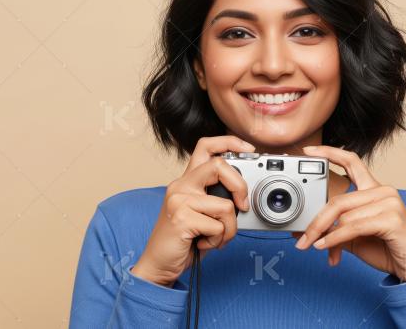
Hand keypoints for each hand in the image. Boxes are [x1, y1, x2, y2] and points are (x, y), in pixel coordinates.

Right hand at [131, 136, 253, 286]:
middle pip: (219, 165)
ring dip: (229, 229)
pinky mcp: (181, 218)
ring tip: (216, 238)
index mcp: (186, 181)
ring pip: (226, 206)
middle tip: (243, 206)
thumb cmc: (184, 240)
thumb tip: (245, 196)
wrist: (158, 264)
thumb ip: (216, 198)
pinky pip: (218, 227)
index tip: (248, 150)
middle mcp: (180, 185)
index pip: (205, 146)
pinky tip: (204, 244)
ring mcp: (179, 200)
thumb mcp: (201, 213)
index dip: (229, 142)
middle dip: (240, 187)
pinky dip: (219, 240)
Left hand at [293, 145, 405, 281]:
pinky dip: (334, 239)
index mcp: (374, 189)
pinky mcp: (392, 219)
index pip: (351, 161)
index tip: (308, 150)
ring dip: (324, 235)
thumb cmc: (386, 249)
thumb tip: (302, 231)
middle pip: (338, 200)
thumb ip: (333, 228)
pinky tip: (325, 248)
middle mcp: (383, 191)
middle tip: (301, 238)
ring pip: (343, 215)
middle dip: (315, 221)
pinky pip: (352, 227)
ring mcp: (389, 203)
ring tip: (314, 246)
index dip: (329, 152)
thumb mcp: (354, 236)